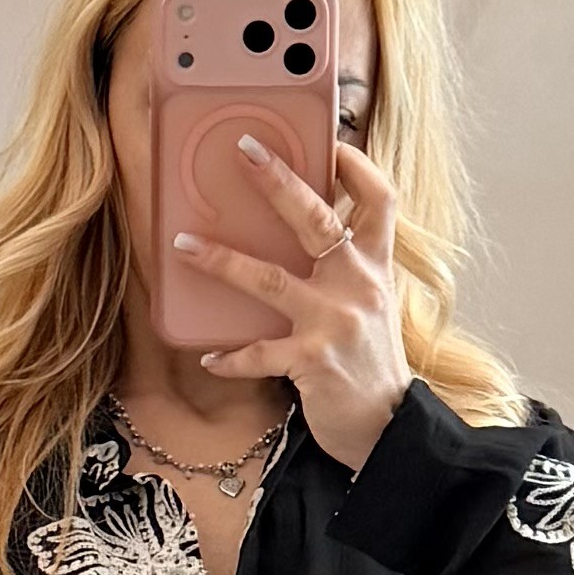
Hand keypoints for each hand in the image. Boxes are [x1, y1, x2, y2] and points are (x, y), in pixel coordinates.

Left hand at [176, 131, 409, 472]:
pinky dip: (231, 356)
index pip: (380, 200)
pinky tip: (209, 356)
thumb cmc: (371, 365)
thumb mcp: (371, 307)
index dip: (357, 167)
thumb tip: (304, 239)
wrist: (388, 429)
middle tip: (245, 150)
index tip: (331, 145)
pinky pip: (259, 353)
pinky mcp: (312, 362)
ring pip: (270, 278)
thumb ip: (347, 271)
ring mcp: (335, 322)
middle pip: (318, 218)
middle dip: (279, 181)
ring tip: (185, 245)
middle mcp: (358, 285)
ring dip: (223, 260)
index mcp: (376, 267)